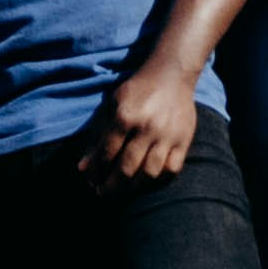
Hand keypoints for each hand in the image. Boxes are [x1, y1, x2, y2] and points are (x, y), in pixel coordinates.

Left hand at [75, 63, 198, 184]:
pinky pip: (171, 169)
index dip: (96, 172)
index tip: (90, 182)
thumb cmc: (136, 91)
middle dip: (111, 186)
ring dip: (133, 188)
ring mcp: (167, 135)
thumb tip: (83, 168)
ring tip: (123, 191)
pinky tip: (146, 182)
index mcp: (125, 116)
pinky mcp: (184, 140)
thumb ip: (96, 137)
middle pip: (126, 168)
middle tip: (102, 193)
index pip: (107, 154)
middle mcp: (147, 127)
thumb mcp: (111, 107)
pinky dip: (158, 180)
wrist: (171, 74)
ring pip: (149, 173)